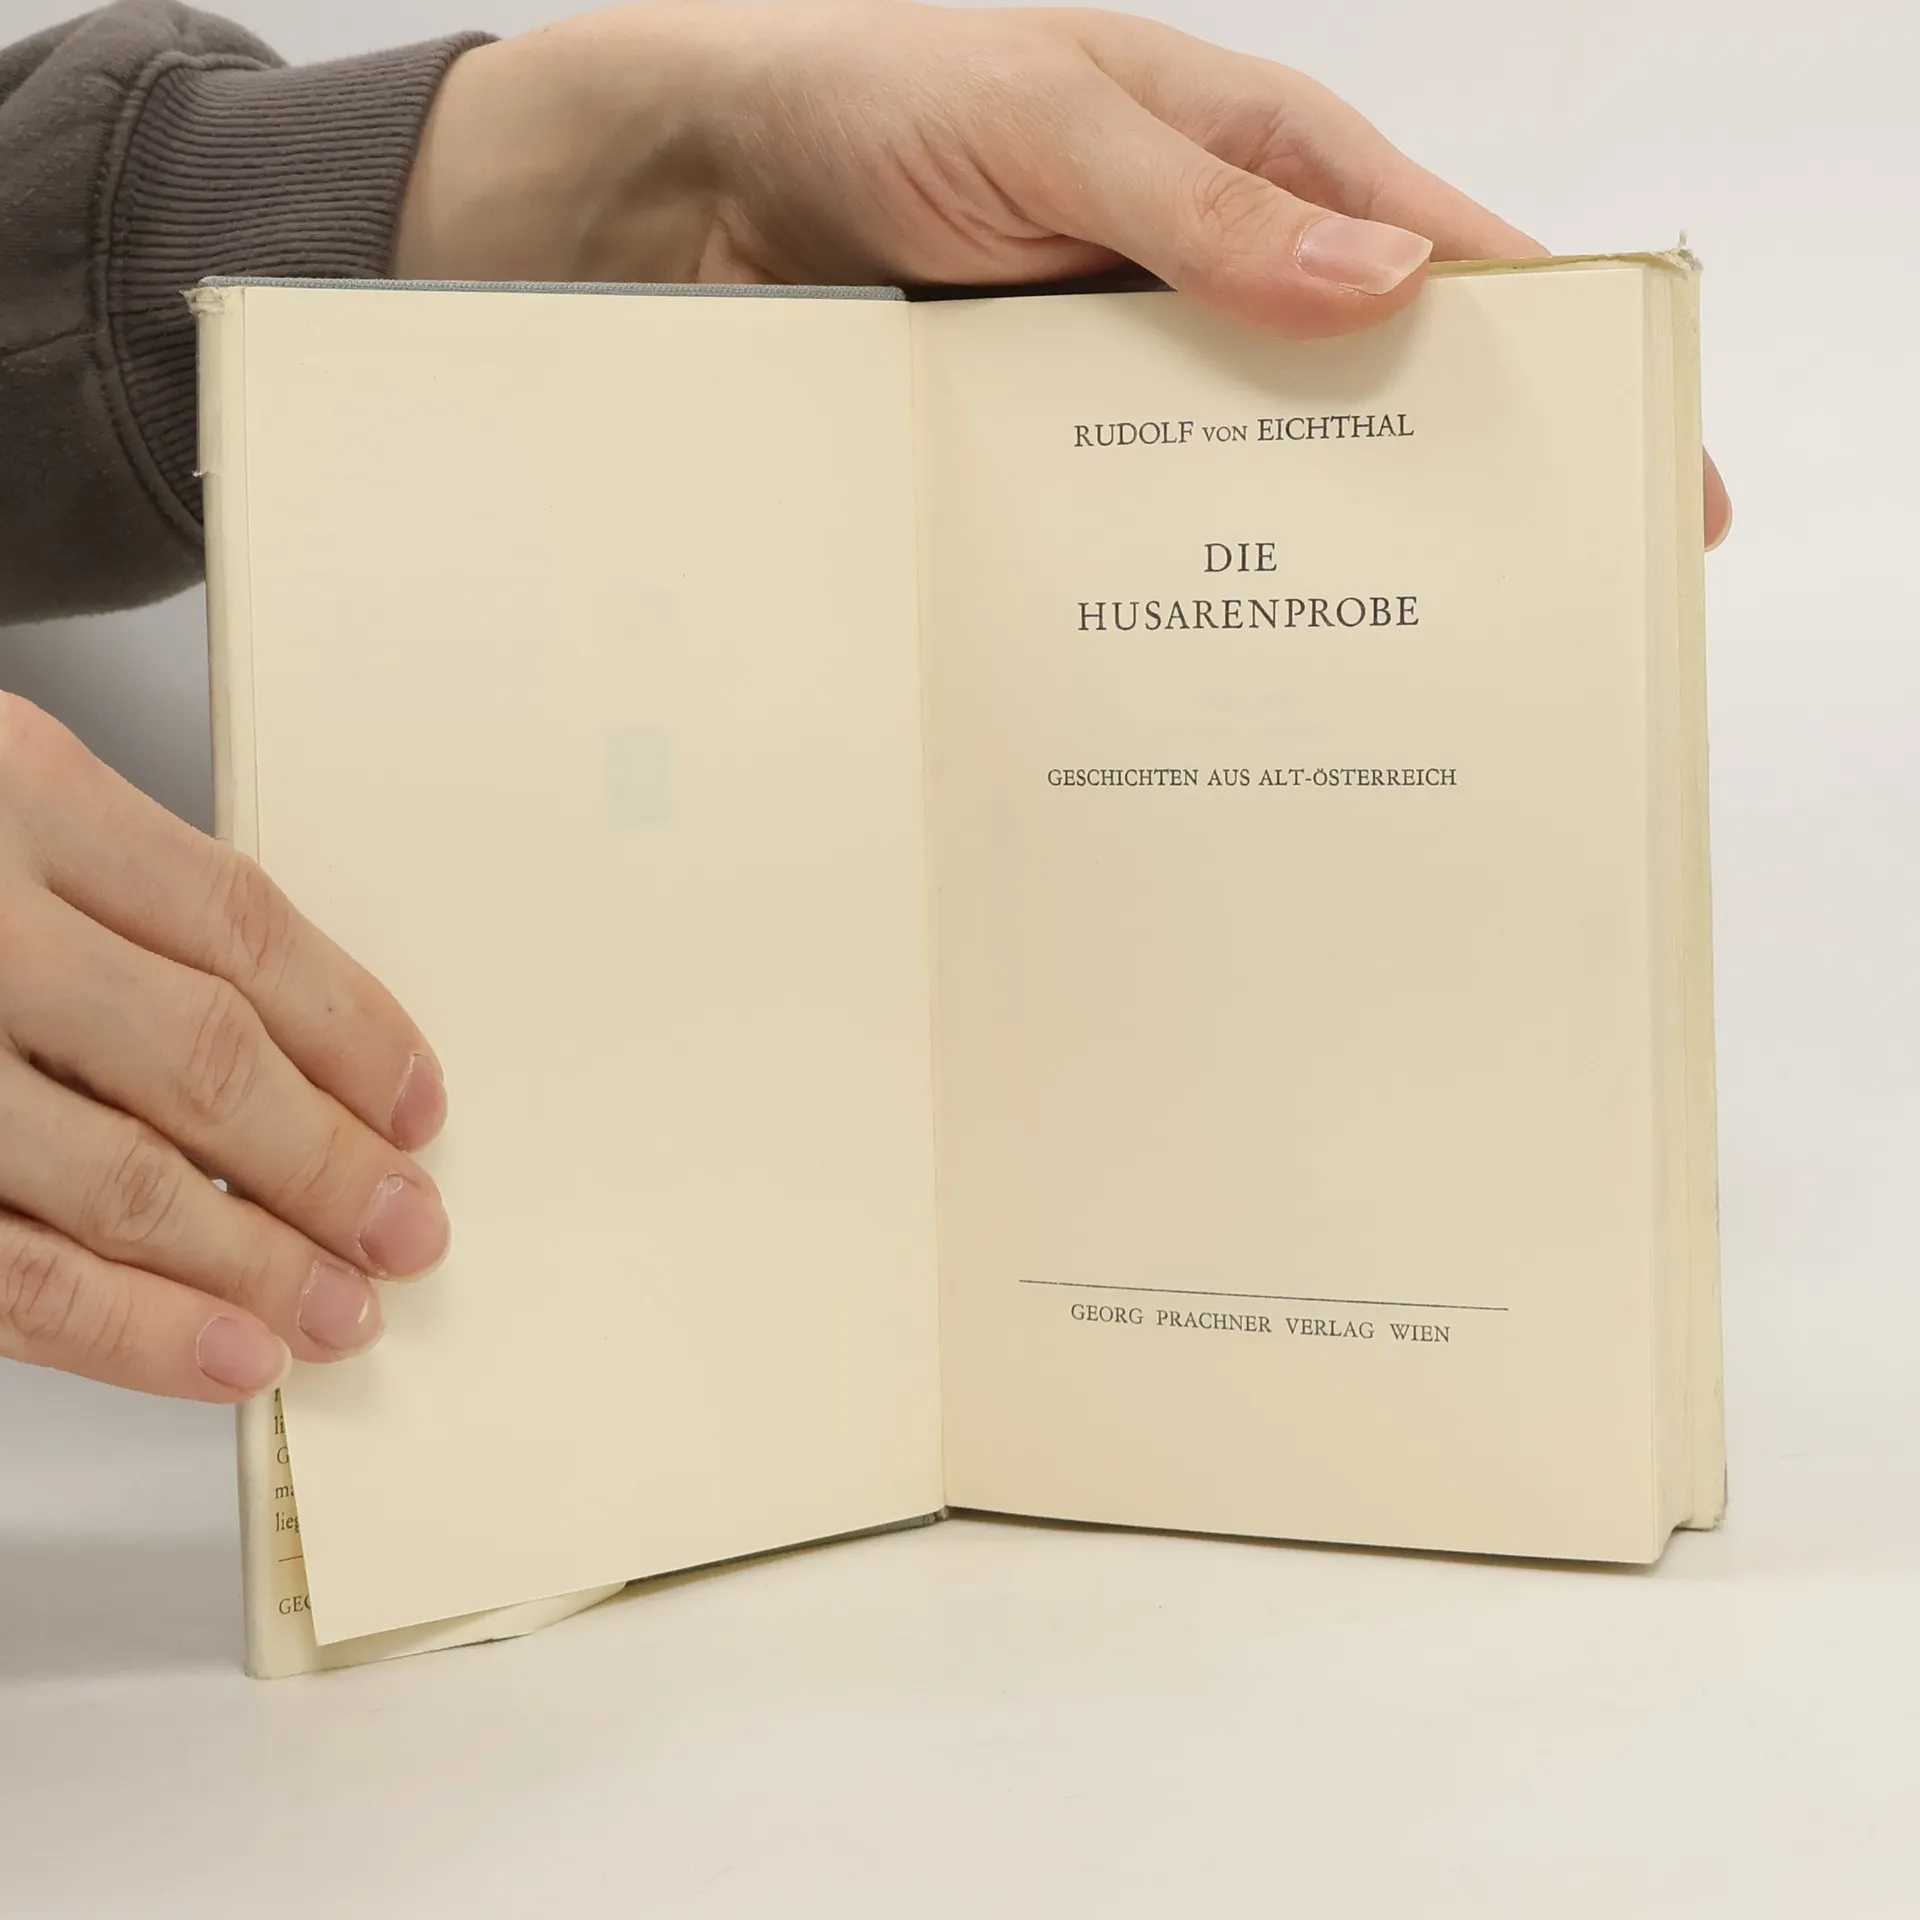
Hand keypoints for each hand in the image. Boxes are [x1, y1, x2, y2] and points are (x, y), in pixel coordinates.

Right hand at [0, 699, 448, 1401]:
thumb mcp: (1, 813)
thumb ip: (123, 906)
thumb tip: (303, 1059)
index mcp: (23, 797)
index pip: (242, 928)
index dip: (353, 1031)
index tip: (415, 1108)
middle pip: (203, 1059)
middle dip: (327, 1164)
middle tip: (404, 1228)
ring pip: (122, 1180)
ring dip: (252, 1264)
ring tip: (338, 1312)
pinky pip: (12, 1273)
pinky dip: (130, 1329)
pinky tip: (222, 1353)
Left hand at [396, 0, 1731, 545]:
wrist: (711, 183)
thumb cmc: (878, 98)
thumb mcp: (1051, 123)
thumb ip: (1204, 205)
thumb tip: (1382, 286)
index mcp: (1256, 158)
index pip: (1448, 256)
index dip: (1557, 358)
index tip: (1651, 468)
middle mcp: (1214, 266)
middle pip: (1371, 381)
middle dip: (1448, 482)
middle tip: (1519, 609)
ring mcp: (1138, 363)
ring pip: (1260, 463)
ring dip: (1307, 547)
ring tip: (1376, 662)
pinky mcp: (1059, 435)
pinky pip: (1146, 505)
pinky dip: (1182, 562)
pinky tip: (1210, 634)